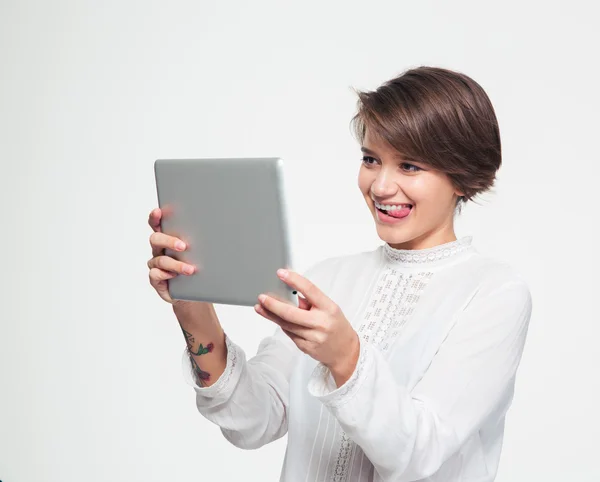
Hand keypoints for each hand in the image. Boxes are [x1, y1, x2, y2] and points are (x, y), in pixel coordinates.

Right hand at [147, 208, 196, 304]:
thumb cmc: (200, 269)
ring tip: (190, 269)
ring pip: (159, 259)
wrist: (197, 291)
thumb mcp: (204, 253)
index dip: (155, 218)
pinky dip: (165, 274)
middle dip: (168, 241)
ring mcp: (157, 265)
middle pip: (155, 239)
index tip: (159, 211)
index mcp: (168, 239)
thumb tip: (220, 229)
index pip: (158, 225)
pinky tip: (174, 277)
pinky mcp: (156, 279)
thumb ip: (205, 242)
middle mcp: (160, 250)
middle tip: (184, 246)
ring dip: (175, 264)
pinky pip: (155, 274)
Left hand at [254, 269, 359, 385]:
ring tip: (260, 307)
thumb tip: (291, 291)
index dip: (294, 280)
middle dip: (273, 305)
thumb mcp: (329, 308)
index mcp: (329, 308)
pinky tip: (275, 319)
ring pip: (287, 325)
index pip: (310, 290)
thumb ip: (311, 300)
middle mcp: (321, 323)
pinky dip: (282, 325)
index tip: (281, 273)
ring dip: (271, 315)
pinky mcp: (306, 348)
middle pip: (291, 313)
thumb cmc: (335, 325)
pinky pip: (289, 334)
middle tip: (262, 297)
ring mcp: (313, 337)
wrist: (345, 351)